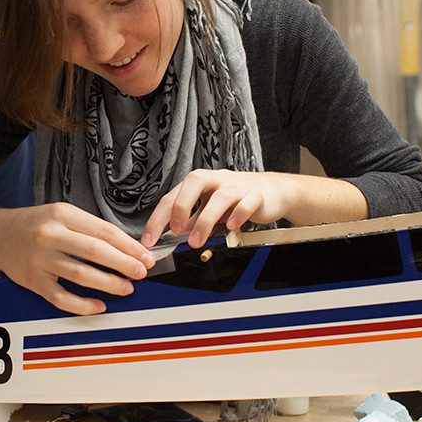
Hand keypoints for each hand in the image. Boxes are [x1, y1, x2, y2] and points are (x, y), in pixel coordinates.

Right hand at [0, 203, 155, 315]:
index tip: (145, 256)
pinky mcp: (32, 280)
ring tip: (126, 288)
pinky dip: (82, 304)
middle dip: (123, 264)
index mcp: (62, 215)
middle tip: (140, 273)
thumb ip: (89, 228)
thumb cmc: (35, 224)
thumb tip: (126, 247)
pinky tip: (99, 306)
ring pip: (80, 275)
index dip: (128, 246)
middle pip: (95, 252)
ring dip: (108, 284)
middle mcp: (50, 235)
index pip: (103, 231)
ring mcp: (40, 259)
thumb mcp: (61, 213)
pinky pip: (61, 297)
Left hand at [141, 169, 292, 247]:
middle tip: (175, 231)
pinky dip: (238, 214)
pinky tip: (231, 227)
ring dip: (205, 220)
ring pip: (220, 196)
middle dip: (181, 207)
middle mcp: (216, 180)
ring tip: (196, 241)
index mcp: (200, 182)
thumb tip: (168, 236)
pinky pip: (247, 202)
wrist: (272, 191)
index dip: (158, 218)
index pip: (173, 196)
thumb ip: (191, 220)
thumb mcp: (209, 209)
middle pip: (194, 182)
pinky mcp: (256, 195)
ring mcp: (237, 186)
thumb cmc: (237, 199)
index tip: (149, 240)